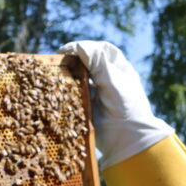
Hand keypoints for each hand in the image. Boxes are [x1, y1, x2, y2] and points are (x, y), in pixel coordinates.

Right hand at [58, 40, 172, 168]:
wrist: (128, 138)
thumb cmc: (126, 107)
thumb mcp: (112, 81)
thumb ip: (97, 62)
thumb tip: (78, 47)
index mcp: (119, 70)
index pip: (102, 50)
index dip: (85, 47)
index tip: (69, 50)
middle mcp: (109, 80)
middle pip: (89, 63)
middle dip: (74, 60)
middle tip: (60, 61)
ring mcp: (99, 94)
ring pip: (81, 79)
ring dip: (69, 75)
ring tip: (58, 75)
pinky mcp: (90, 107)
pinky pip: (77, 95)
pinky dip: (68, 91)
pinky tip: (60, 90)